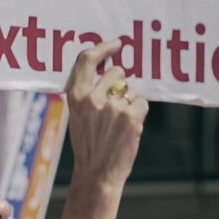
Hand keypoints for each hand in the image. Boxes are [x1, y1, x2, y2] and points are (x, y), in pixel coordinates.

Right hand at [65, 40, 148, 193]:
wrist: (97, 174)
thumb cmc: (89, 145)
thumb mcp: (78, 116)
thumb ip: (88, 93)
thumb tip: (110, 71)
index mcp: (76, 96)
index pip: (87, 59)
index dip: (103, 48)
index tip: (116, 44)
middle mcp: (93, 97)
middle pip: (117, 72)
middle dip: (120, 84)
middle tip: (115, 107)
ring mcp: (113, 106)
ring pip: (131, 89)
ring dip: (129, 102)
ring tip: (118, 124)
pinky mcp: (130, 115)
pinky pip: (142, 102)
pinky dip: (138, 114)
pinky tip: (128, 129)